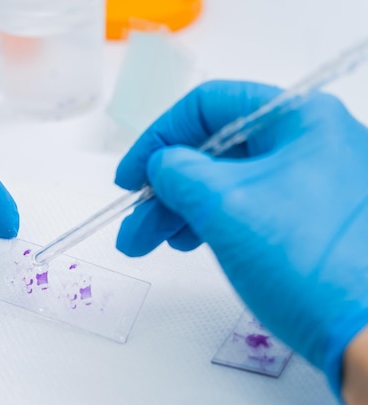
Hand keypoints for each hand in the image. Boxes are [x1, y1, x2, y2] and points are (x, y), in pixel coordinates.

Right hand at [115, 80, 367, 397]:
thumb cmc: (309, 261)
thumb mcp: (224, 205)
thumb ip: (178, 172)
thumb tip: (160, 164)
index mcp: (298, 118)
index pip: (208, 105)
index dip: (158, 138)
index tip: (130, 177)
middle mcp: (308, 142)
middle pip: (215, 149)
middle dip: (164, 187)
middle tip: (134, 223)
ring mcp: (311, 181)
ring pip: (226, 181)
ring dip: (180, 208)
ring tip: (149, 243)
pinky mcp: (308, 218)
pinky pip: (245, 205)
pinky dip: (209, 221)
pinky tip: (187, 241)